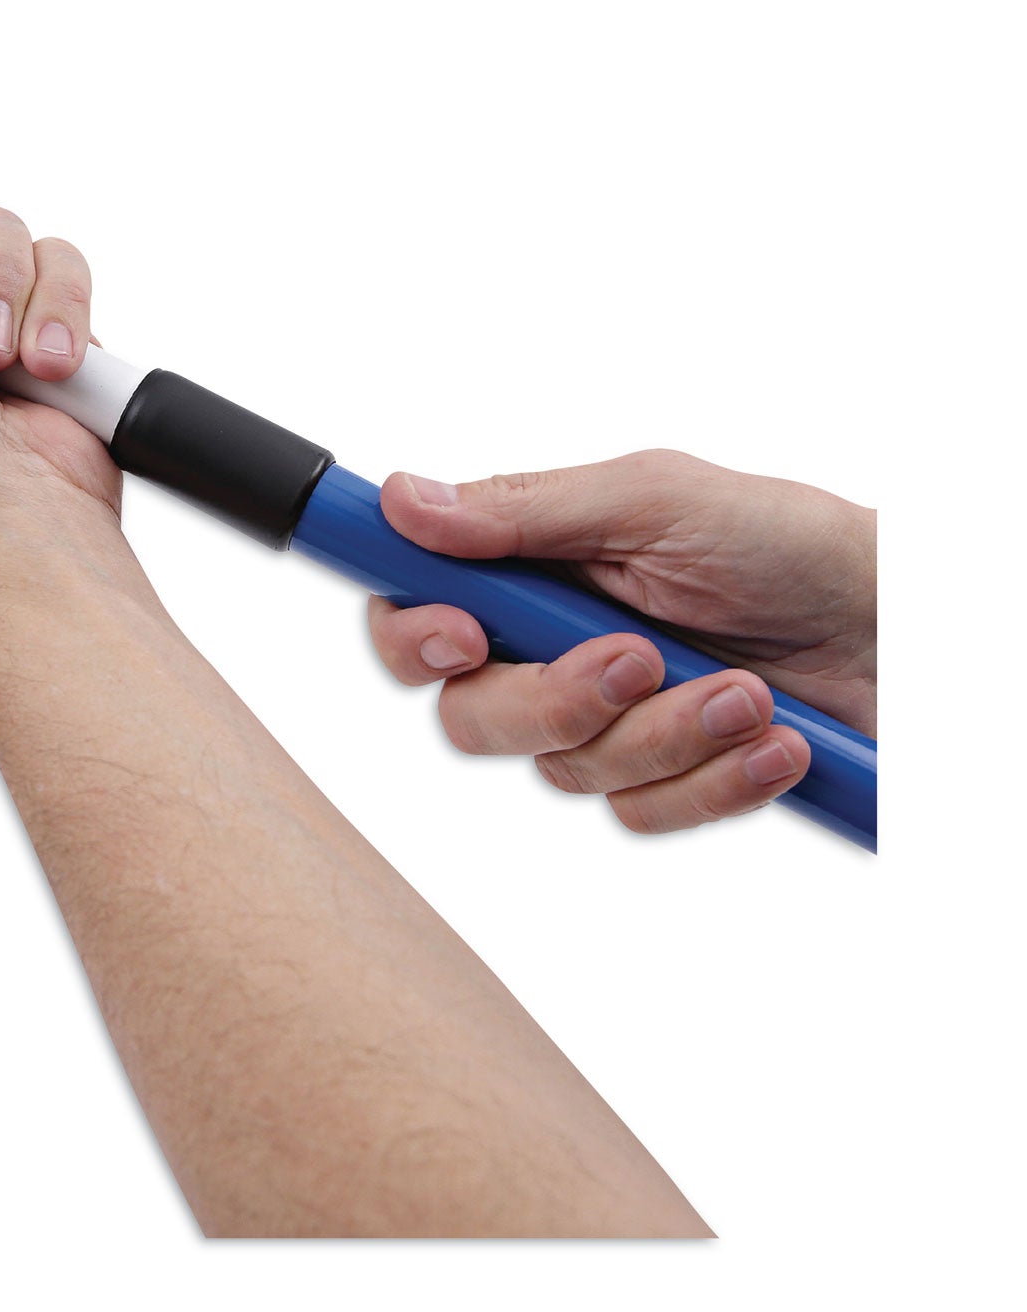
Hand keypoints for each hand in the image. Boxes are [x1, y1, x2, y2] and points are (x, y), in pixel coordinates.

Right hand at [368, 451, 875, 834]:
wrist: (907, 629)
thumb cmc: (790, 545)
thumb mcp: (656, 501)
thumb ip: (527, 511)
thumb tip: (404, 499)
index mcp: (538, 569)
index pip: (419, 613)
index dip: (415, 638)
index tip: (463, 639)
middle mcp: (556, 648)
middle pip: (470, 715)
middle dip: (554, 701)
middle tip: (636, 660)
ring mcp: (609, 719)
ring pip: (563, 770)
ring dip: (662, 734)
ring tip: (746, 692)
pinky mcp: (664, 776)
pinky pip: (640, 813)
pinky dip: (710, 780)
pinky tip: (771, 741)